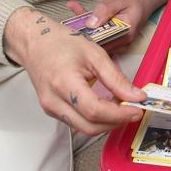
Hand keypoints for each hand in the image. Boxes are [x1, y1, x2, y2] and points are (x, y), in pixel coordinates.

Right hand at [4, 6, 145, 134]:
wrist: (34, 42)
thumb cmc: (60, 43)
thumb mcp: (94, 54)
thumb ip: (116, 78)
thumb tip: (136, 96)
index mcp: (64, 83)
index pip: (95, 110)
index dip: (119, 115)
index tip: (136, 110)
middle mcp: (54, 101)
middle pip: (90, 127)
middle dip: (115, 123)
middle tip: (133, 111)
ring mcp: (50, 108)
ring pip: (84, 129)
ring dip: (106, 123)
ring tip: (121, 108)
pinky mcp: (52, 111)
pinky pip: (77, 123)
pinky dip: (95, 119)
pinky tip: (106, 107)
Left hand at [77, 0, 170, 53]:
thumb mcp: (118, 0)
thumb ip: (105, 10)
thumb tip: (91, 24)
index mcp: (125, 33)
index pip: (102, 41)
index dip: (87, 37)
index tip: (73, 29)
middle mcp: (121, 40)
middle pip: (96, 40)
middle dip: (81, 30)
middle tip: (68, 20)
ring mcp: (116, 40)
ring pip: (95, 36)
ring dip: (82, 23)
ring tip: (73, 7)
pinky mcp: (111, 36)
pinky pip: (96, 31)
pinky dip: (86, 20)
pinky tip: (77, 8)